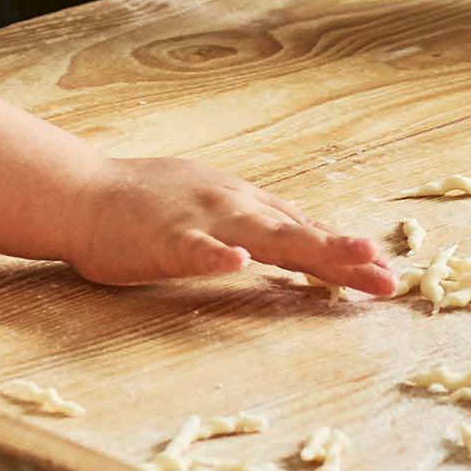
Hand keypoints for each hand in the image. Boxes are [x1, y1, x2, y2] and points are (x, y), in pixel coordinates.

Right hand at [68, 159, 399, 294]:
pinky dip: (216, 254)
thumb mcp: (214, 210)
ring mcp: (201, 218)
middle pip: (298, 233)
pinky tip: (238, 263)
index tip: (386, 274)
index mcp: (245, 206)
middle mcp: (233, 206)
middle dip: (345, 256)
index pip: (305, 231)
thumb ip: (256, 227)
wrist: (82, 193)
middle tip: (388, 277)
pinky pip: (194, 246)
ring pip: (262, 234)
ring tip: (350, 257)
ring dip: (308, 247)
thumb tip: (303, 244)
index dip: (346, 254)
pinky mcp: (164, 236)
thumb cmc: (147, 208)